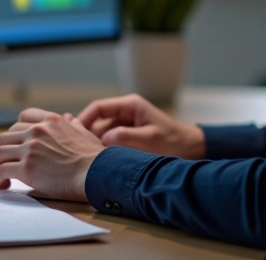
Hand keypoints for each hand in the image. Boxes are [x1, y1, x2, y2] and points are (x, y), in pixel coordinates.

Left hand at [0, 108, 105, 201]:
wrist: (96, 172)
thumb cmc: (95, 158)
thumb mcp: (85, 134)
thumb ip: (74, 126)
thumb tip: (70, 119)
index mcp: (51, 121)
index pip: (24, 117)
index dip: (13, 129)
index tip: (9, 140)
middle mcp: (38, 131)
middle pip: (6, 135)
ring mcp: (31, 148)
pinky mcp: (27, 168)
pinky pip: (2, 170)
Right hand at [77, 94, 205, 158]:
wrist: (191, 149)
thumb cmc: (173, 142)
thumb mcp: (149, 140)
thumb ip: (125, 138)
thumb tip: (102, 140)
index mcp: (130, 105)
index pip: (98, 108)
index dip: (84, 119)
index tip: (74, 134)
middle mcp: (125, 112)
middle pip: (97, 121)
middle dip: (87, 135)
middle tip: (78, 151)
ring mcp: (126, 123)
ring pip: (102, 132)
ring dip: (96, 143)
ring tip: (88, 158)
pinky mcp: (128, 135)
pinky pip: (110, 140)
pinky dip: (104, 148)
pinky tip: (99, 160)